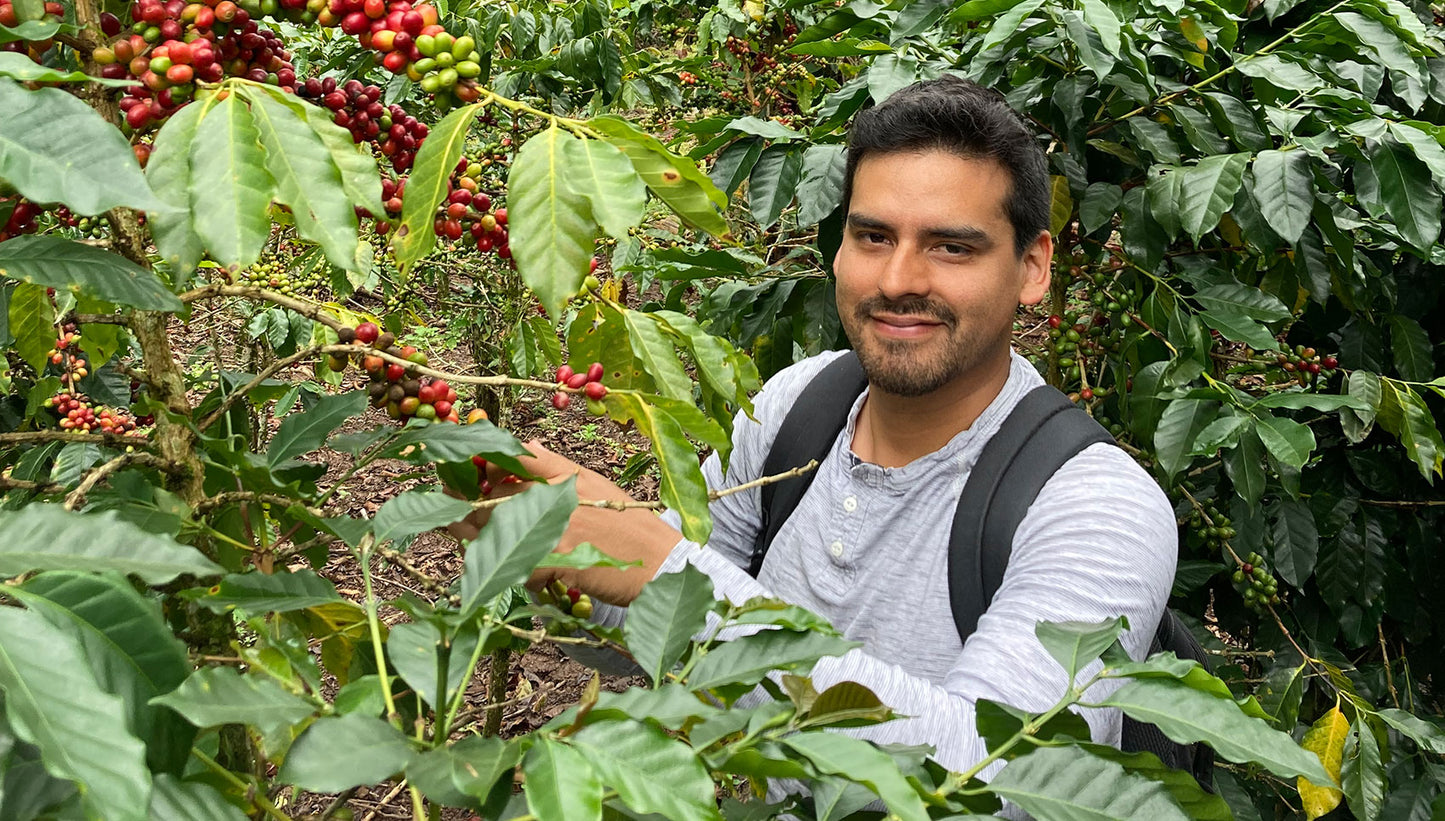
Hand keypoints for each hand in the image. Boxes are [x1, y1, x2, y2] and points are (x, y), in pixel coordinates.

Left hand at [447, 440, 679, 606]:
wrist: (662, 563)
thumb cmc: (630, 524)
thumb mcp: (595, 483)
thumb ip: (555, 467)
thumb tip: (524, 445)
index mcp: (564, 476)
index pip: (510, 457)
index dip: (477, 462)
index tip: (456, 468)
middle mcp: (556, 499)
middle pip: (493, 498)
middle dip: (461, 500)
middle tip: (438, 503)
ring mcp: (555, 532)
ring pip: (497, 533)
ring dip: (471, 535)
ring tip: (449, 528)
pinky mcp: (558, 565)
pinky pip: (518, 567)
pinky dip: (510, 569)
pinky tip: (508, 570)